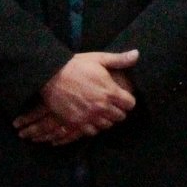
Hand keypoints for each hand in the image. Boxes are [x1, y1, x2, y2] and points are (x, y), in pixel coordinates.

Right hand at [14, 49, 138, 143]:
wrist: (49, 75)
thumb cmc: (76, 65)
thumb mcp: (99, 59)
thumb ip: (119, 60)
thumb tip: (137, 54)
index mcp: (110, 92)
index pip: (130, 104)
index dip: (127, 101)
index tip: (122, 97)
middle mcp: (101, 107)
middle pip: (120, 117)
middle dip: (118, 110)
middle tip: (111, 105)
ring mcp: (88, 116)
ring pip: (107, 125)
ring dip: (106, 119)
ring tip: (100, 111)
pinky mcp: (75, 122)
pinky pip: (91, 132)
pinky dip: (92, 127)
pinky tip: (90, 118)